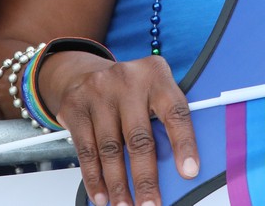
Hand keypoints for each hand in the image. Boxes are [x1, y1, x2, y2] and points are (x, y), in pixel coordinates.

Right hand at [52, 54, 198, 205]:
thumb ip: (164, 121)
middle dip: (145, 179)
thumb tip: (176, 166)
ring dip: (118, 185)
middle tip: (151, 204)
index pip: (175, 112)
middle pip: (139, 138)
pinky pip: (86, 150)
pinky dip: (94, 178)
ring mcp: (99, 92)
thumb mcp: (152, 92)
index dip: (184, 144)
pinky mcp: (75, 107)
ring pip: (111, 149)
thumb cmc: (129, 90)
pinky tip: (102, 195)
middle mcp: (127, 80)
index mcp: (155, 74)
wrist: (84, 72)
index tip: (189, 172)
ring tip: (125, 205)